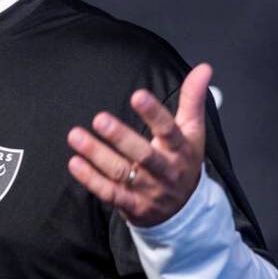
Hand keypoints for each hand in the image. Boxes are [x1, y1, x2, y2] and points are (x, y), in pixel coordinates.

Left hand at [66, 64, 211, 227]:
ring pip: (122, 173)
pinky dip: (91, 179)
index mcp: (181, 150)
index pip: (169, 130)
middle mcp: (166, 171)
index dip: (154, 113)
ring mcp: (149, 190)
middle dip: (121, 137)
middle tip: (99, 119)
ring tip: (76, 136)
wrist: (183, 210)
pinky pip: (109, 193)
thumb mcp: (192, 132)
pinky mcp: (132, 206)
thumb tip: (203, 68)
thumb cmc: (182, 161)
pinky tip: (74, 162)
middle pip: (144, 155)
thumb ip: (193, 100)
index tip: (137, 95)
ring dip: (97, 155)